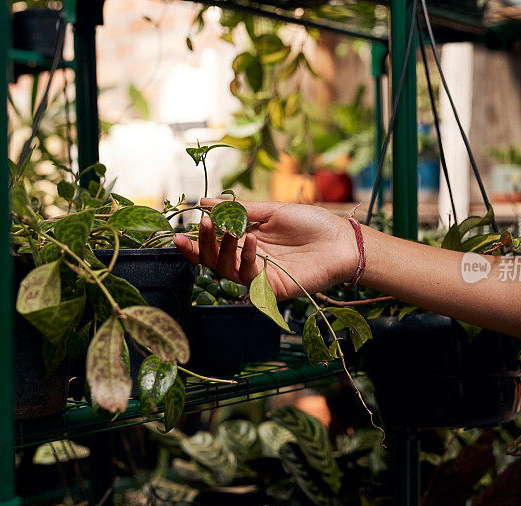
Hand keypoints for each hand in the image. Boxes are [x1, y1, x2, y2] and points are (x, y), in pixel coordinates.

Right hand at [173, 200, 358, 299]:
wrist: (342, 241)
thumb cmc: (311, 224)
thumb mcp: (271, 210)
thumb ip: (238, 210)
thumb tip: (205, 202)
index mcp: (246, 243)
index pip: (213, 247)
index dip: (195, 243)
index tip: (179, 233)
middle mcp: (248, 261)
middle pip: (213, 261)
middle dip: (203, 245)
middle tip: (201, 226)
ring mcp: (259, 276)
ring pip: (226, 270)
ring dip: (222, 249)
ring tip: (227, 229)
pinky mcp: (272, 288)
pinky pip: (249, 276)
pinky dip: (246, 256)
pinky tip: (250, 239)